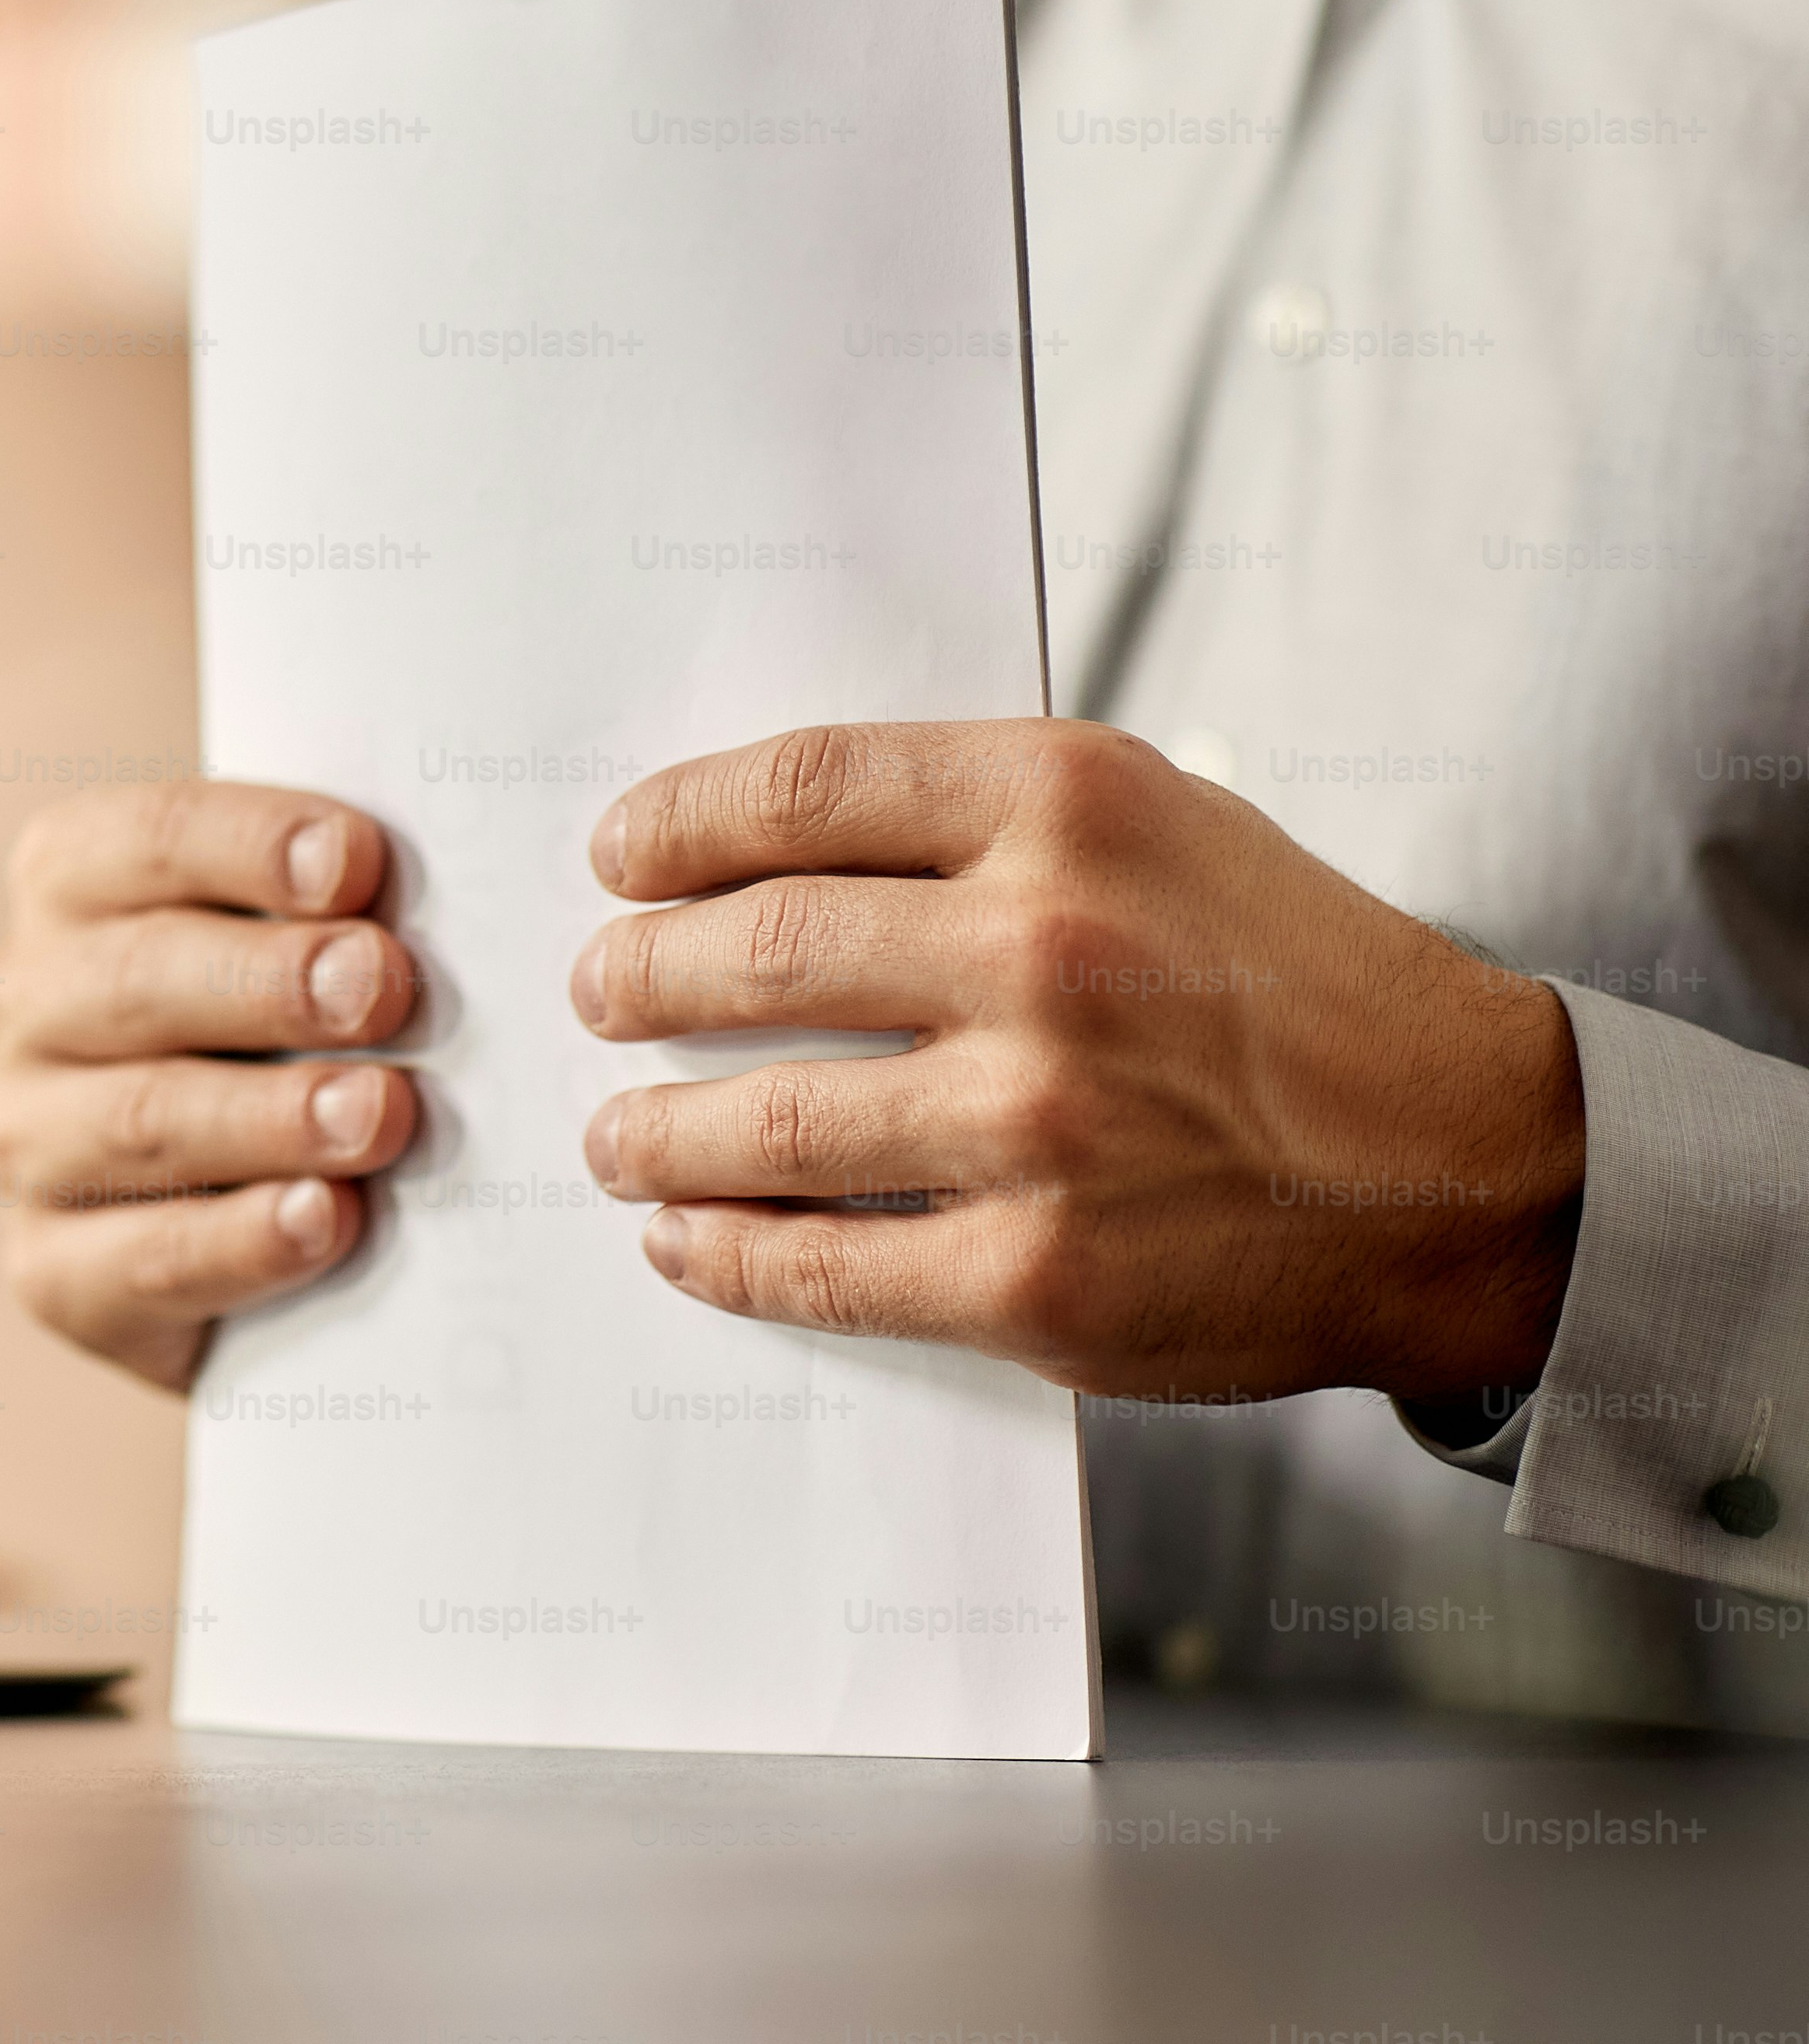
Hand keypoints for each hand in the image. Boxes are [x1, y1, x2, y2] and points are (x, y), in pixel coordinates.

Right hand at [0, 783, 423, 1389]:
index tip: (357, 862)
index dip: (250, 845)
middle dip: (269, 982)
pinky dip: (238, 1241)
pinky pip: (137, 1258)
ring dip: (268, 1118)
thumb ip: (340, 910)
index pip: (145, 839)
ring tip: (380, 1116)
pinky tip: (323, 1220)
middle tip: (386, 989)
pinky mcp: (49, 1270)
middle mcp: (20, 1006)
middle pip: (136, 978)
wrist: (242, 1217)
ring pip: (139, 1120)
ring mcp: (22, 1140)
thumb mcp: (299, 939)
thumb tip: (434, 909)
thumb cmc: (288, 1033)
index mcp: (69, 883)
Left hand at [574, 720, 1582, 1402]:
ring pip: (763, 1121)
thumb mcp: (1157, 825)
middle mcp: (1047, 951)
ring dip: (654, 1131)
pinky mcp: (1039, 1277)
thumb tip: (757, 847)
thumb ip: (975, 818)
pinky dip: (724, 1256)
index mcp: (1068, 808)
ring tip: (617, 1135)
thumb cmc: (1291, 984)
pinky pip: (822, 1267)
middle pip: (754, 950)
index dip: (676, 825)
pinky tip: (684, 1240)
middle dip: (638, 975)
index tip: (619, 857)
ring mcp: (1037, 1124)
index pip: (800, 792)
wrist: (1468, 1163)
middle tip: (600, 990)